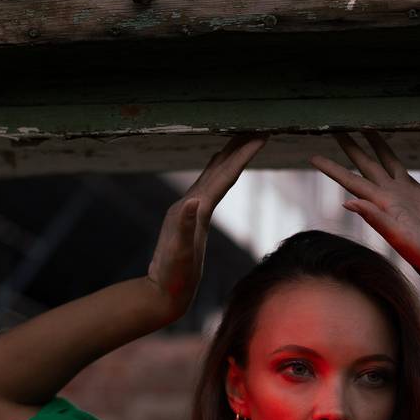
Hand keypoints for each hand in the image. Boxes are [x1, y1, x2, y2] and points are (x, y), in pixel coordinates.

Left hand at [147, 131, 267, 318]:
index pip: (223, 175)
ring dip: (229, 155)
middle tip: (257, 126)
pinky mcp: (190, 217)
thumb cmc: (172, 278)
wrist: (159, 292)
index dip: (243, 155)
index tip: (260, 136)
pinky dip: (220, 174)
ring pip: (213, 174)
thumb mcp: (180, 255)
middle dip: (238, 146)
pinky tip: (222, 172)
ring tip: (243, 140)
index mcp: (192, 208)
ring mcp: (188, 209)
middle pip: (218, 167)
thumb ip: (184, 228)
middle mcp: (189, 203)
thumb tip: (193, 201)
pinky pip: (209, 187)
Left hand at [309, 130, 419, 304]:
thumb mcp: (399, 237)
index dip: (332, 168)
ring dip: (374, 147)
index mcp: (380, 205)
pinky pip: (401, 169)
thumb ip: (376, 219)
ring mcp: (404, 195)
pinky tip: (386, 153)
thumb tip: (347, 203)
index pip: (350, 181)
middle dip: (350, 146)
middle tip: (335, 127)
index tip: (313, 156)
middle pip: (364, 165)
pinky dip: (392, 159)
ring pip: (384, 163)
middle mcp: (388, 197)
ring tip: (365, 127)